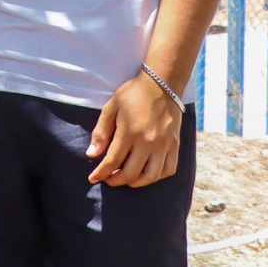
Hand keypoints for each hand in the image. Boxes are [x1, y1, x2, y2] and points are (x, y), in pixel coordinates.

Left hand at [88, 71, 182, 186]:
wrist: (162, 84)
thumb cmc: (132, 94)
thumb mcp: (110, 108)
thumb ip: (101, 132)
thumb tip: (92, 154)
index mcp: (129, 133)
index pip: (112, 162)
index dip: (101, 174)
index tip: (93, 178)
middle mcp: (148, 142)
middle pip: (131, 173)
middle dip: (115, 180)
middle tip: (107, 178)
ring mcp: (164, 145)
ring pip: (151, 176)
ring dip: (136, 182)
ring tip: (125, 178)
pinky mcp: (175, 145)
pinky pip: (169, 169)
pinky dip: (157, 177)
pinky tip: (146, 173)